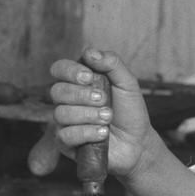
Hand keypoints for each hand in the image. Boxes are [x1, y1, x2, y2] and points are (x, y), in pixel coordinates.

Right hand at [49, 47, 156, 179]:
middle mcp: (68, 101)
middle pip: (57, 91)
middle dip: (82, 95)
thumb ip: (112, 64)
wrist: (137, 142)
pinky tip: (103, 133)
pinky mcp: (66, 143)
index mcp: (78, 82)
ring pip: (61, 113)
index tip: (89, 77)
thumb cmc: (130, 112)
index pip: (59, 69)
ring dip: (88, 115)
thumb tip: (90, 52)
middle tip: (104, 100)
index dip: (70, 71)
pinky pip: (65, 135)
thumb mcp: (128, 83)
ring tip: (108, 118)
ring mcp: (65, 122)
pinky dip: (86, 132)